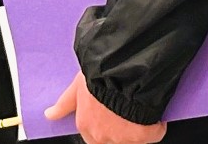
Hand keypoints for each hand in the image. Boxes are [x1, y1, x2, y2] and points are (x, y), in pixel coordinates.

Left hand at [45, 73, 164, 143]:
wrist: (125, 69)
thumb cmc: (101, 74)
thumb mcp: (78, 84)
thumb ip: (65, 103)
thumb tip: (49, 115)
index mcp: (86, 124)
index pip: (94, 136)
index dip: (107, 125)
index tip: (116, 116)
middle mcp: (101, 135)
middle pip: (115, 140)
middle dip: (124, 130)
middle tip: (132, 113)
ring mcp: (122, 138)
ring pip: (133, 139)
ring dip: (140, 128)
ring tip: (145, 109)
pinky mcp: (143, 136)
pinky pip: (154, 134)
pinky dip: (158, 126)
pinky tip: (158, 113)